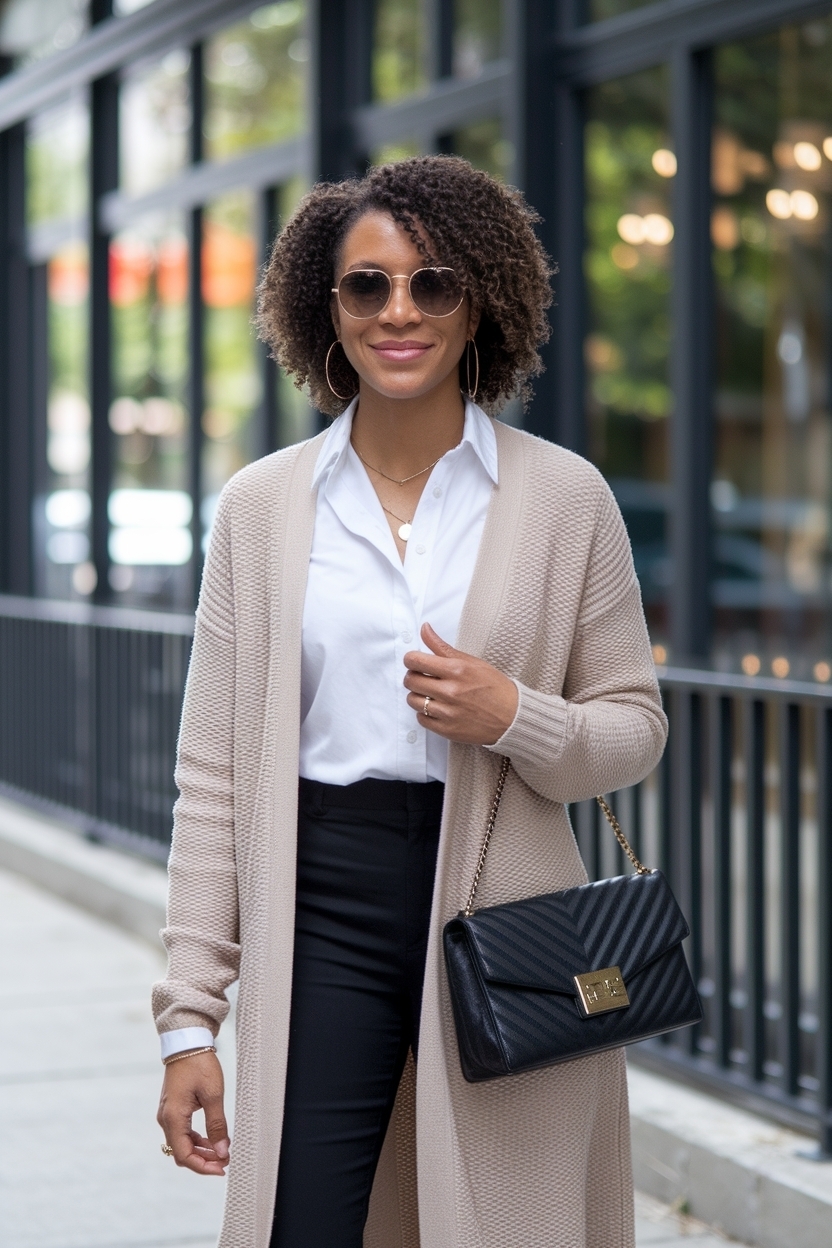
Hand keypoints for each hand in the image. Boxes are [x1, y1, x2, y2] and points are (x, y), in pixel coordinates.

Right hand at [157, 1050, 229, 1175]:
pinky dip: (196, 1139)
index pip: (184, 1155)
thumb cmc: (199, 1064)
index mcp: (173, 1118)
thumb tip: (222, 1151)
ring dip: (200, 1151)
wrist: (187, 1042)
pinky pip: (182, 1132)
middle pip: (181, 1153)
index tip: (222, 1168)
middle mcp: (166, 1119)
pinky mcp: (173, 1109)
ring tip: (221, 1152)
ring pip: (182, 1144)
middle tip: (224, 1161)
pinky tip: (211, 1139)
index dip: (203, 1166)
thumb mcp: (213, 1095)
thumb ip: (217, 1125)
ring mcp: (168, 1114)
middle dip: (203, 1161)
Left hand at [403, 623, 517, 745]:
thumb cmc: (495, 687)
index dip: (411, 659)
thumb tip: (425, 629)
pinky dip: (425, 713)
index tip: (415, 661)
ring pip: (413, 700)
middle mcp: (450, 691)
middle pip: (410, 680)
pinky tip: (437, 708)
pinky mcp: (447, 729)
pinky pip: (421, 718)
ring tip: (430, 693)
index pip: (415, 660)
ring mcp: (448, 712)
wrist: (513, 717)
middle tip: (422, 676)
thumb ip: (442, 647)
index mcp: (457, 670)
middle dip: (413, 676)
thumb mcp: (471, 662)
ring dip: (417, 695)